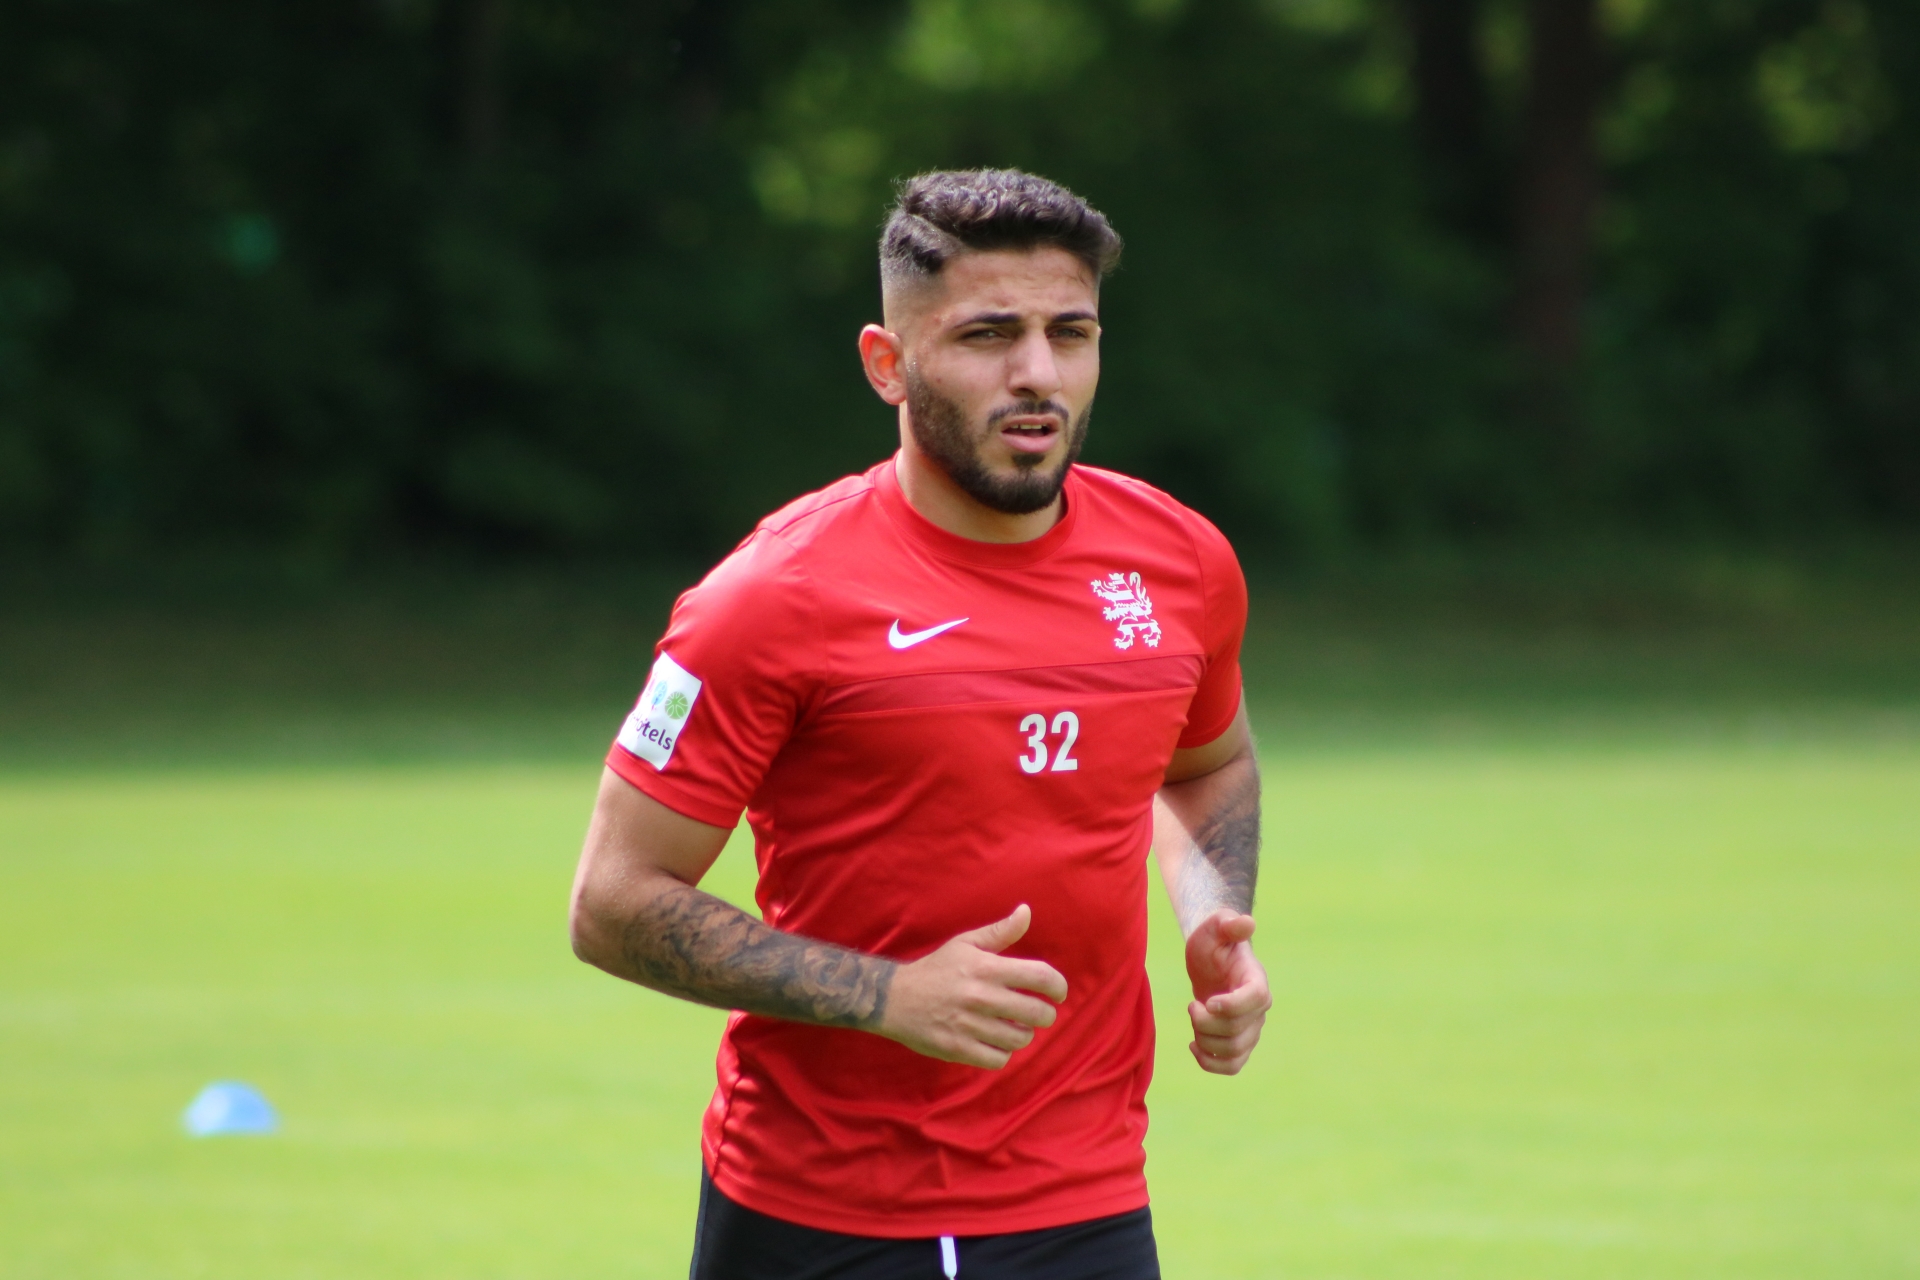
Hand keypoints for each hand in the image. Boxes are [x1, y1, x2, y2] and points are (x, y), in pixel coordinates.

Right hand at [878, 904, 1067, 1068]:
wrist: (893, 998)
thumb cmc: (936, 969)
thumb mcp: (965, 944)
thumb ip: (1000, 932)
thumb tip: (1026, 912)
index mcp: (986, 967)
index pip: (1041, 977)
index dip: (1058, 986)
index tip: (1059, 993)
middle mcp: (980, 996)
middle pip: (1037, 1013)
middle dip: (1045, 1014)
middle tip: (1038, 1013)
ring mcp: (969, 1024)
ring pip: (1020, 1038)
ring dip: (1022, 1034)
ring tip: (1013, 1027)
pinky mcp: (958, 1048)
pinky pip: (999, 1059)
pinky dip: (1002, 1053)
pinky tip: (995, 1042)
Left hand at [1183, 909, 1270, 1074]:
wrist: (1211, 964)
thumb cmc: (1213, 944)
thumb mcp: (1214, 928)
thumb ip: (1227, 924)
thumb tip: (1246, 922)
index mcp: (1256, 980)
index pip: (1256, 999)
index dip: (1232, 1005)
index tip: (1208, 1001)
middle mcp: (1259, 1008)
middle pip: (1238, 1030)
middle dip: (1206, 1022)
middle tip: (1191, 1005)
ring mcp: (1252, 1028)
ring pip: (1234, 1050)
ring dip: (1205, 1041)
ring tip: (1195, 1020)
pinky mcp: (1240, 1043)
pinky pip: (1233, 1066)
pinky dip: (1211, 1063)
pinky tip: (1194, 1045)